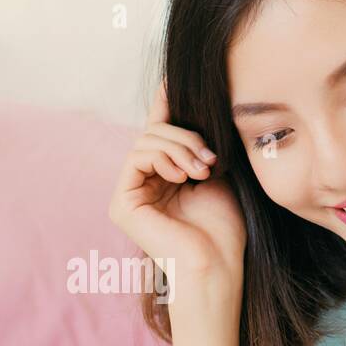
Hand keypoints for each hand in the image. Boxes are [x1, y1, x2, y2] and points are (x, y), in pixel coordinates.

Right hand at [108, 78, 245, 284]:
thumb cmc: (224, 230)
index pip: (160, 132)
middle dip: (184, 136)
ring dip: (179, 147)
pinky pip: (137, 156)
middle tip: (210, 160)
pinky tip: (182, 176)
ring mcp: (129, 194)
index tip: (177, 78)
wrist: (217, 267)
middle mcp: (142, 185)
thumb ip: (201, 143)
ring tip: (202, 170)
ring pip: (146, 141)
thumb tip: (196, 101)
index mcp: (163, 179)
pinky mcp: (121, 204)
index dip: (166, 103)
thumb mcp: (217, 174)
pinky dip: (162, 157)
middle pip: (153, 133)